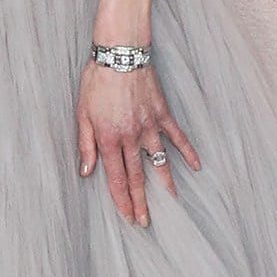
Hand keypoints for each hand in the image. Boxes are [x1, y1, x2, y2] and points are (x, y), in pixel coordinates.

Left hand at [76, 61, 200, 226]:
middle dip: (141, 202)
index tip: (128, 217)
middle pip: (136, 177)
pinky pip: (176, 137)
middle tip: (146, 222)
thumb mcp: (82, 114)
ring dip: (164, 184)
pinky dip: (187, 152)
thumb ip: (85, 144)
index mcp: (109, 139)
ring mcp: (149, 127)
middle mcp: (131, 137)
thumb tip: (86, 171)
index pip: (116, 178)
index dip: (122, 200)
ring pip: (158, 161)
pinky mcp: (162, 114)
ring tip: (171, 202)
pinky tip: (195, 167)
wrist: (120, 54)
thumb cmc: (96, 81)